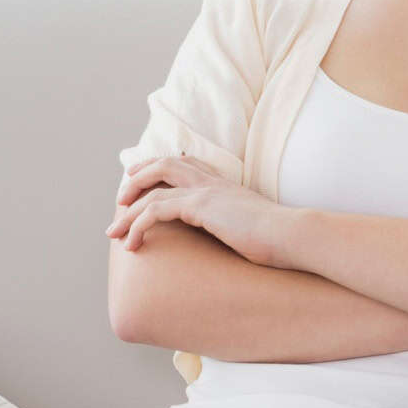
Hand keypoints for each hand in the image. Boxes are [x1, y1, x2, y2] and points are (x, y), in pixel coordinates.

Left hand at [108, 154, 283, 265]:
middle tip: (120, 199)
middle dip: (137, 179)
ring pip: (153, 188)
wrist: (292, 235)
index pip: (187, 163)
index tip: (143, 180)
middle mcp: (213, 182)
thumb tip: (241, 238)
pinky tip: (132, 243)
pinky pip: (156, 209)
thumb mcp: (256, 227)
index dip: (161, 167)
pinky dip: (138, 225)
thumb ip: (241, 223)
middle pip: (164, 164)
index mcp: (225, 184)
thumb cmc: (281, 238)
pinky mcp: (200, 206)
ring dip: (128, 209)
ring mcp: (206, 191)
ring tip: (114, 231)